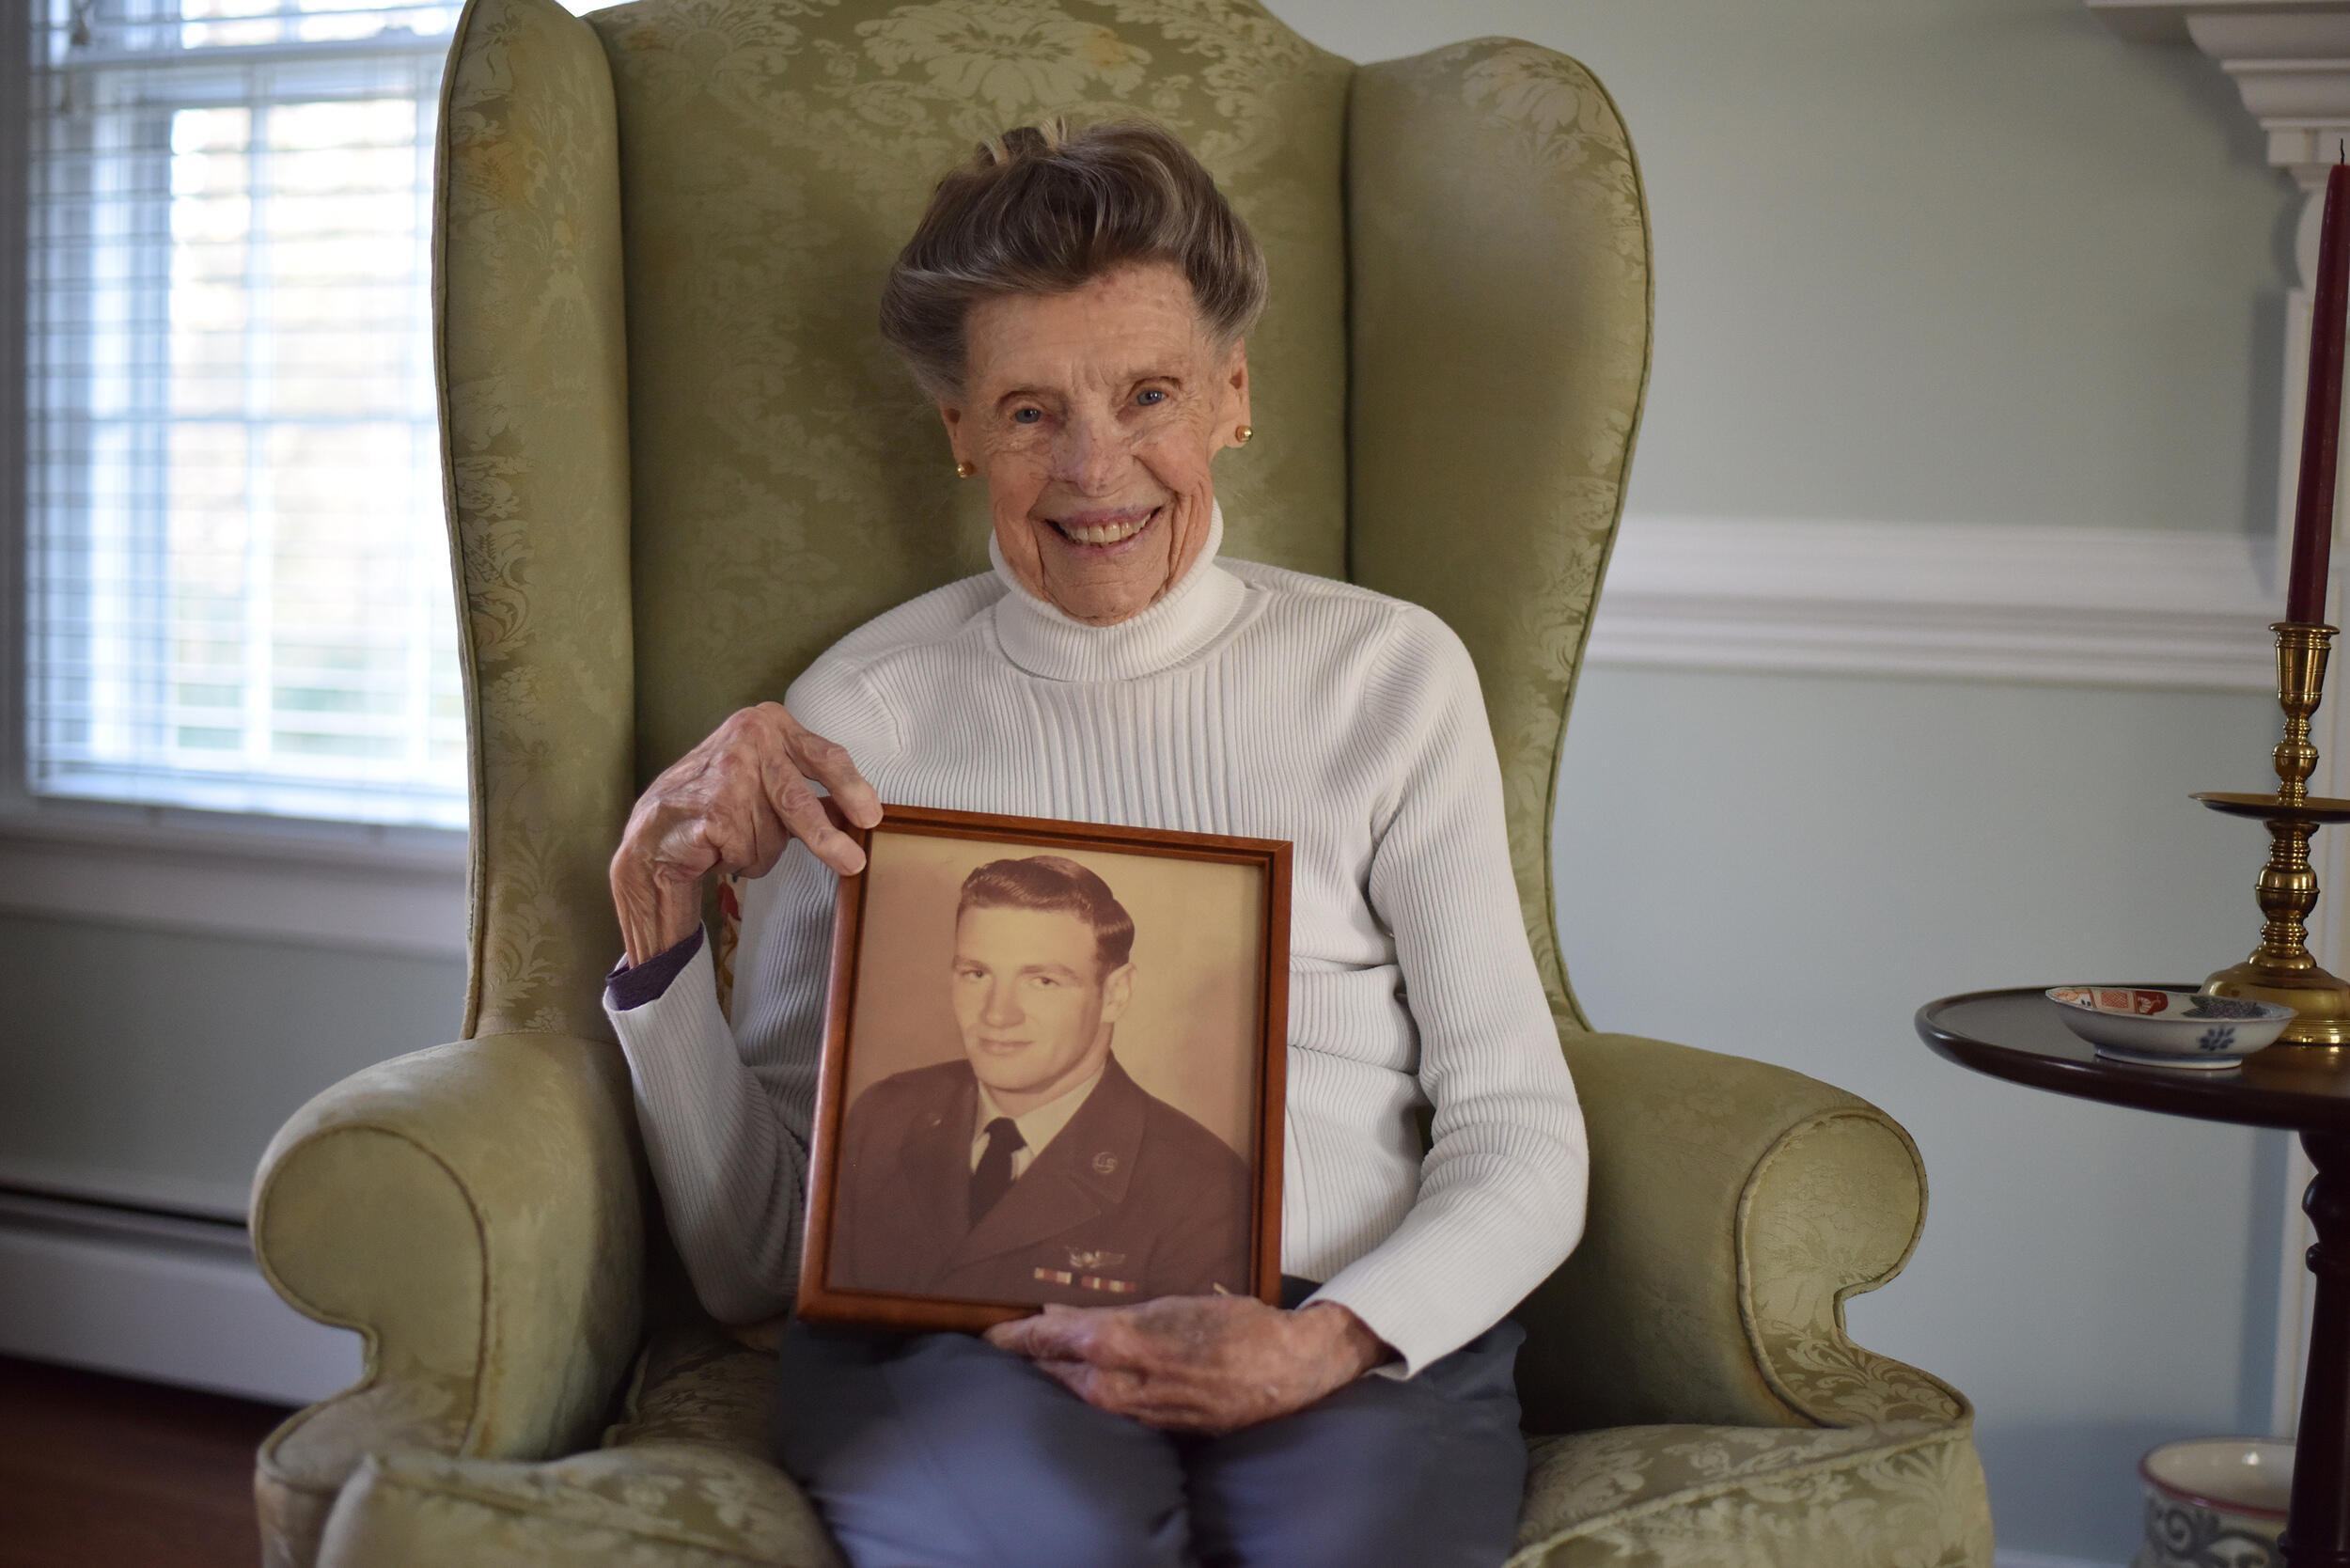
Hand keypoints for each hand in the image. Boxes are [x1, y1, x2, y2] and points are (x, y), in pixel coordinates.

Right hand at [609, 703, 881, 962]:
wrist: (657, 827)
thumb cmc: (721, 801)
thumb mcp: (770, 781)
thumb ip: (811, 791)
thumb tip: (859, 813)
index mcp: (769, 723)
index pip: (824, 756)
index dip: (851, 788)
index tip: (872, 816)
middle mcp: (749, 737)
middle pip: (798, 800)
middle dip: (825, 837)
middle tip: (853, 862)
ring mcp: (727, 772)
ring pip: (773, 835)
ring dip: (760, 849)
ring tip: (734, 836)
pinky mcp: (710, 809)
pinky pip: (748, 851)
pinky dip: (739, 859)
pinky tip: (716, 845)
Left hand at [983, 1294, 1390, 1434]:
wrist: (1287, 1371)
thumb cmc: (1233, 1325)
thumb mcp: (1169, 1305)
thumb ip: (1110, 1314)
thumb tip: (1055, 1316)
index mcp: (1119, 1342)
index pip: (1045, 1340)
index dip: (1010, 1337)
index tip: (985, 1332)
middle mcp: (1119, 1384)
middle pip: (1050, 1374)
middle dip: (1023, 1361)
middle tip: (997, 1347)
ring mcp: (1134, 1411)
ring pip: (1074, 1395)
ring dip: (1051, 1379)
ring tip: (1029, 1364)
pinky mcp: (1153, 1429)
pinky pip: (1104, 1411)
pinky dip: (1084, 1395)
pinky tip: (1079, 1385)